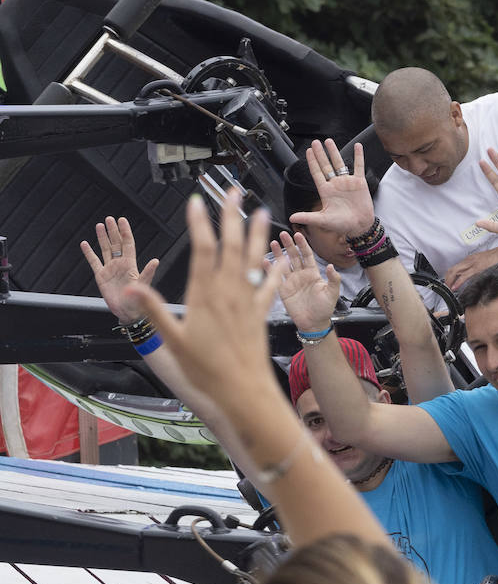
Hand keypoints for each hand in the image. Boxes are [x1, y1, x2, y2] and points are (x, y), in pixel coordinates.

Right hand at [80, 217, 159, 323]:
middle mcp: (120, 264)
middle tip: (109, 219)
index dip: (125, 231)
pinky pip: (94, 262)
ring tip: (99, 225)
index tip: (122, 220)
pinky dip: (89, 253)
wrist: (127, 313)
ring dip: (102, 238)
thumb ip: (147, 272)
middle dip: (113, 231)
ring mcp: (110, 269)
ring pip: (106, 249)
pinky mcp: (101, 276)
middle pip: (116, 243)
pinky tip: (85, 243)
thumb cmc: (139, 301)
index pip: (128, 244)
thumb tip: (156, 261)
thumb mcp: (143, 285)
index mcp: (131, 264)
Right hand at [127, 191, 282, 408]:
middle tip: (233, 192)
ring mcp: (247, 301)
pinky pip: (270, 286)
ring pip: (254, 260)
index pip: (202, 249)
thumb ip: (154, 312)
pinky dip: (275, 270)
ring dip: (257, 234)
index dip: (199, 223)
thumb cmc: (206, 370)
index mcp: (204, 295)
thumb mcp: (173, 341)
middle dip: (231, 216)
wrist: (243, 392)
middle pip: (231, 246)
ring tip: (261, 211)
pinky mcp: (260, 314)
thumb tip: (131, 290)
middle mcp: (229, 292)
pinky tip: (280, 258)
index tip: (195, 201)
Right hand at [271, 231, 340, 330]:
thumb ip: (333, 279)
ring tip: (273, 242)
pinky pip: (275, 277)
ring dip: (278, 253)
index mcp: (312, 273)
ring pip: (283, 264)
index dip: (302, 245)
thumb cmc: (324, 308)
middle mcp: (300, 275)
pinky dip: (269, 269)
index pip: (307, 255)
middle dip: (289, 245)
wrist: (313, 323)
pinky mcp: (283, 290)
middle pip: (293, 256)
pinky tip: (264, 261)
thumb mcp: (332, 293)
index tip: (298, 234)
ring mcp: (291, 281)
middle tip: (283, 234)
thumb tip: (331, 266)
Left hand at [289, 138, 374, 239]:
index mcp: (326, 191)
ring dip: (334, 152)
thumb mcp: (323, 220)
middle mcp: (335, 185)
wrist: (360, 226)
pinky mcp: (359, 183)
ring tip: (329, 141)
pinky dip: (359, 156)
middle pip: (326, 165)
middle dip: (320, 153)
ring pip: (339, 163)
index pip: (317, 173)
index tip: (308, 151)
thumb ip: (307, 217)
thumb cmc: (342, 225)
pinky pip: (359, 166)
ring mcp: (347, 182)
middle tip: (315, 142)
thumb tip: (291, 218)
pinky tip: (357, 146)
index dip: (312, 162)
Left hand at [444, 243, 497, 290]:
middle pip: (452, 270)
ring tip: (448, 288)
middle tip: (446, 287)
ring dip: (449, 281)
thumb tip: (472, 276)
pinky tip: (455, 287)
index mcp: (469, 259)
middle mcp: (468, 261)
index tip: (448, 283)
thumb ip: (476, 268)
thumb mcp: (482, 262)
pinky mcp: (477, 269)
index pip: (455, 268)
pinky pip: (464, 276)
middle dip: (447, 279)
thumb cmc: (495, 257)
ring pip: (455, 272)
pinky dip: (458, 282)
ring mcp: (472, 264)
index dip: (449, 276)